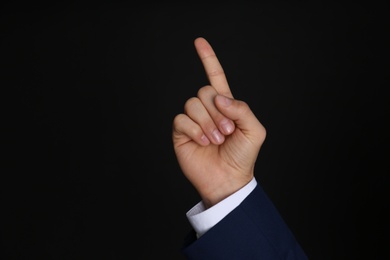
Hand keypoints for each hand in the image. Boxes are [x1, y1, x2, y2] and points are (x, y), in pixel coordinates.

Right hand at [172, 37, 265, 207]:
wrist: (228, 179)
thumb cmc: (243, 156)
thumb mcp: (254, 130)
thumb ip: (241, 108)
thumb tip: (218, 97)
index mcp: (225, 105)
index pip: (215, 77)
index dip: (208, 59)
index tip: (199, 41)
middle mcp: (207, 110)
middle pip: (204, 91)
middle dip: (218, 112)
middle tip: (227, 132)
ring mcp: (193, 120)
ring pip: (192, 104)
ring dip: (208, 123)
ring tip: (216, 140)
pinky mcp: (181, 132)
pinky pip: (182, 119)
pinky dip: (195, 131)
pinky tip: (203, 143)